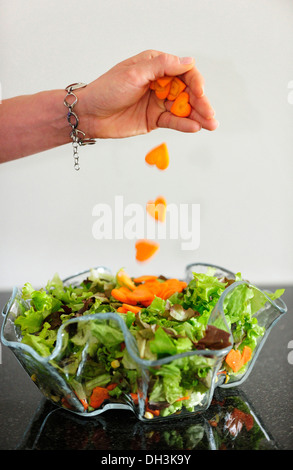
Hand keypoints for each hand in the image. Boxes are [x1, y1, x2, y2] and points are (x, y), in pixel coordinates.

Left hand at [79, 50, 217, 138]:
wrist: (89, 115)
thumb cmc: (107, 90)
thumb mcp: (134, 74)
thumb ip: (162, 67)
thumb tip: (188, 61)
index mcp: (155, 65)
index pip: (183, 71)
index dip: (195, 82)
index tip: (200, 94)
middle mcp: (160, 82)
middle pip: (187, 91)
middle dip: (201, 103)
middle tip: (210, 115)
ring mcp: (158, 101)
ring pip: (183, 108)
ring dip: (198, 116)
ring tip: (210, 125)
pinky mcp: (155, 119)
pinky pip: (173, 121)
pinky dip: (184, 124)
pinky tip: (194, 127)